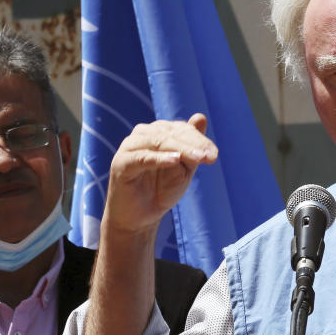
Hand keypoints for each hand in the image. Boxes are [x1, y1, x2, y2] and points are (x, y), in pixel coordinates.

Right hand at [102, 114, 217, 237]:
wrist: (140, 218)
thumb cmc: (162, 190)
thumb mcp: (184, 168)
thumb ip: (192, 145)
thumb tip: (200, 116)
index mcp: (159, 132)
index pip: (182, 130)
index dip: (199, 141)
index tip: (214, 156)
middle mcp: (143, 134)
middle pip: (172, 134)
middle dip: (193, 145)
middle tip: (210, 157)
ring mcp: (130, 147)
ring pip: (158, 142)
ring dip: (180, 149)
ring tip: (197, 158)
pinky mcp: (121, 163)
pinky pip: (142, 157)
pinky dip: (159, 158)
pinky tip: (175, 161)